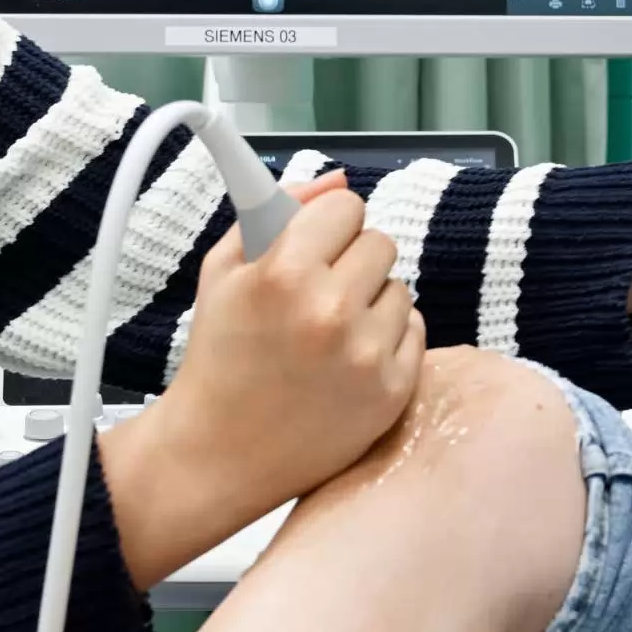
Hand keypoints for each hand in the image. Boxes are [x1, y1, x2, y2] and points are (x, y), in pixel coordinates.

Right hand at [101, 171, 423, 580]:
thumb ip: (276, 211)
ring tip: (327, 334)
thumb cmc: (218, 357)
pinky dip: (386, 340)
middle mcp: (331, 311)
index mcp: (285, 274)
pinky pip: (414, 332)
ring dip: (370, 301)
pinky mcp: (392, 391)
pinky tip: (346, 360)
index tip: (313, 245)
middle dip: (350, 260)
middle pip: (379, 242)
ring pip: (400, 288)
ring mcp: (367, 355)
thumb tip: (338, 179)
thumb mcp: (223, 272)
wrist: (218, 453)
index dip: (327, 224)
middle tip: (317, 293)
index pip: (347, 206)